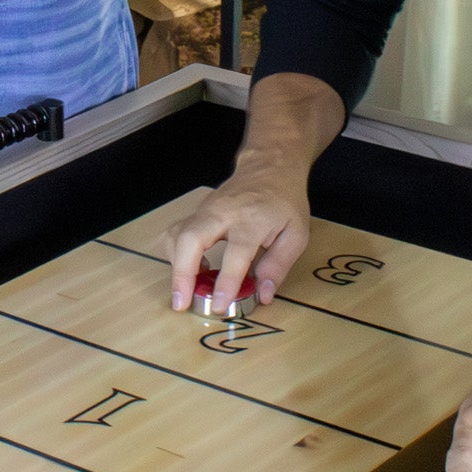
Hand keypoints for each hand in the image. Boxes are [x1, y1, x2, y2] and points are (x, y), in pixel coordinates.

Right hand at [160, 160, 311, 313]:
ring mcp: (205, 209)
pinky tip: (192, 268)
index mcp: (252, 219)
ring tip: (187, 289)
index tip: (219, 305)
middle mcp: (223, 212)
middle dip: (182, 273)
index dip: (226, 281)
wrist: (269, 166)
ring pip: (177, 234)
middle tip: (182, 302)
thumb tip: (262, 294)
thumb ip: (278, 266)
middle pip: (191, 238)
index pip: (235, 253)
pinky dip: (176, 254)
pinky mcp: (196, 211)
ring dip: (175, 265)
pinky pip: (177, 232)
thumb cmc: (284, 202)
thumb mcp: (295, 234)